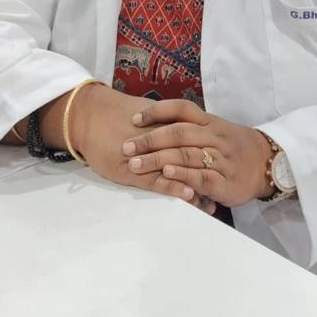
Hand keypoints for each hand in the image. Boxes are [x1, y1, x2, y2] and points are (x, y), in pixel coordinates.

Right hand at [68, 84, 217, 214]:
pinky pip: (158, 182)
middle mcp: (161, 140)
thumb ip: (165, 120)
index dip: (211, 156)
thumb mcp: (145, 113)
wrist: (89, 115)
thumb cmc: (115, 113)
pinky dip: (175, 190)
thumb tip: (181, 124)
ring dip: (196, 189)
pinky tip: (189, 196)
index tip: (226, 168)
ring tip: (212, 203)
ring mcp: (147, 157)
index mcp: (166, 125)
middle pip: (192, 159)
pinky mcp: (134, 171)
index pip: (196, 143)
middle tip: (226, 189)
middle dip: (209, 175)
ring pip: (178, 173)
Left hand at [120, 99, 273, 206]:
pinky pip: (202, 176)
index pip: (181, 109)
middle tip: (126, 147)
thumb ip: (189, 127)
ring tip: (136, 164)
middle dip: (149, 140)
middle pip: (178, 133)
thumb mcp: (214, 130)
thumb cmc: (233, 147)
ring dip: (158, 159)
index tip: (134, 118)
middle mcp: (214, 137)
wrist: (268, 163)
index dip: (157, 112)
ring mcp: (220, 159)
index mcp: (209, 122)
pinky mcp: (225, 181)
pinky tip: (167, 175)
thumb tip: (152, 123)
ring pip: (187, 155)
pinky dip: (183, 175)